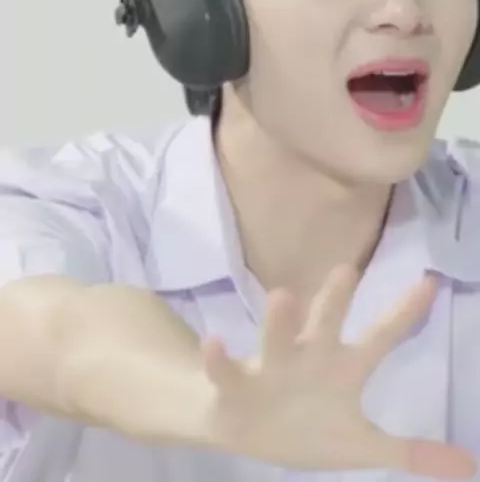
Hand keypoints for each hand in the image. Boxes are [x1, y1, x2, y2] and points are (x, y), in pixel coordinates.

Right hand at [201, 265, 475, 478]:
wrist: (246, 427)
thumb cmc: (309, 425)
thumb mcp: (362, 445)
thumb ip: (411, 451)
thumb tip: (471, 464)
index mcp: (342, 369)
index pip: (381, 336)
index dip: (405, 313)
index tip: (430, 281)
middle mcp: (308, 357)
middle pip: (324, 323)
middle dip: (335, 299)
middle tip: (346, 270)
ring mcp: (271, 369)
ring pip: (275, 340)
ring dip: (278, 321)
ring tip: (282, 296)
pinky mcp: (235, 387)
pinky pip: (226, 372)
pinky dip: (219, 359)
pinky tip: (214, 343)